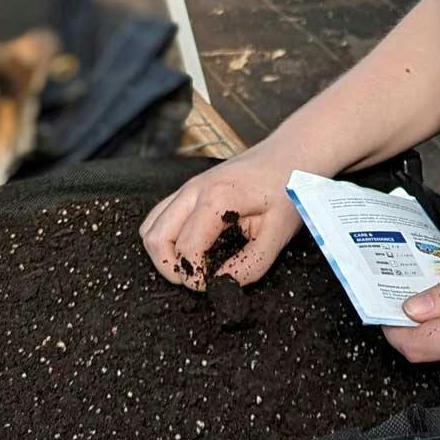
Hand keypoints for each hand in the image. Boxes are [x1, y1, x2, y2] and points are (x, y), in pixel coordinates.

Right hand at [139, 143, 301, 287]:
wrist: (289, 155)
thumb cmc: (287, 190)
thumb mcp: (277, 235)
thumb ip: (249, 266)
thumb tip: (222, 284)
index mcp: (217, 199)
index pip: (186, 249)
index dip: (196, 276)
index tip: (214, 284)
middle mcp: (193, 190)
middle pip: (154, 238)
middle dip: (170, 268)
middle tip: (198, 279)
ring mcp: (187, 187)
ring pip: (149, 226)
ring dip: (163, 253)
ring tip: (192, 265)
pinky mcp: (187, 188)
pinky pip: (159, 216)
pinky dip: (166, 237)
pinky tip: (190, 246)